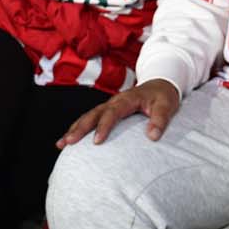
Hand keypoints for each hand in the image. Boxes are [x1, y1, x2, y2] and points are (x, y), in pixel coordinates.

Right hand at [59, 79, 180, 146]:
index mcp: (127, 99)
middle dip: (80, 128)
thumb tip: (153, 136)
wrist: (161, 84)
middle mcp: (114, 101)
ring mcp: (109, 106)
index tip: (97, 141)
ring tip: (61, 144)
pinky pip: (90, 119)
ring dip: (74, 129)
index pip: (112, 112)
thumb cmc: (163, 96)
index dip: (104, 126)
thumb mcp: (166, 105)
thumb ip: (160, 120)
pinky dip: (78, 128)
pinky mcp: (107, 111)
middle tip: (69, 142)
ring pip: (88, 116)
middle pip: (93, 114)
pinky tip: (68, 140)